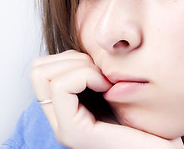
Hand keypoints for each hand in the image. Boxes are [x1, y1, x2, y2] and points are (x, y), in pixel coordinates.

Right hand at [31, 50, 183, 148]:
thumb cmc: (145, 121)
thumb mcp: (115, 88)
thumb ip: (96, 74)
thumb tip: (87, 49)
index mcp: (66, 108)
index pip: (42, 68)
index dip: (69, 58)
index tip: (98, 70)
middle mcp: (58, 118)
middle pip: (38, 68)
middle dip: (71, 59)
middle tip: (99, 74)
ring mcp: (63, 127)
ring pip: (43, 73)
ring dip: (79, 66)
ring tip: (104, 83)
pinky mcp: (73, 132)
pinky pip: (62, 86)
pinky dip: (85, 76)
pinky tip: (106, 88)